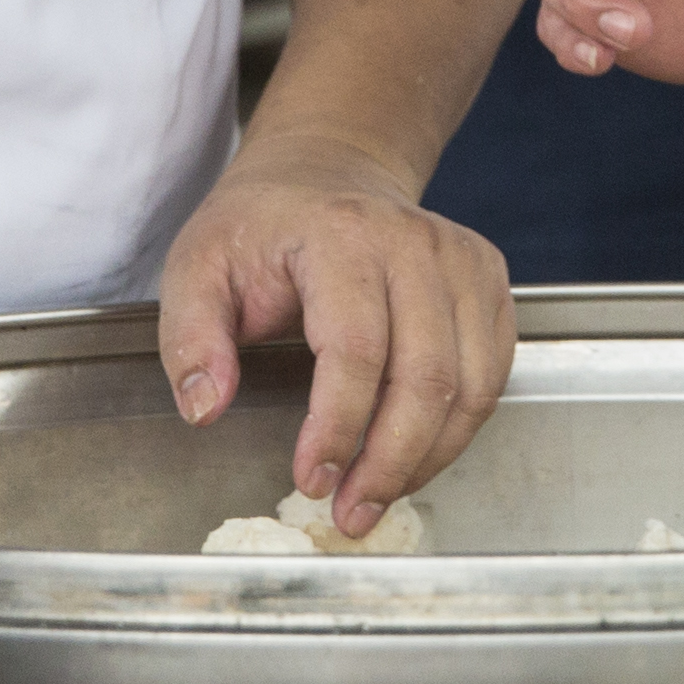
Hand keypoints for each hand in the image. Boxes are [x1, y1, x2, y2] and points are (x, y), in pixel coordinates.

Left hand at [158, 129, 515, 538]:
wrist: (327, 170)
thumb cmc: (261, 227)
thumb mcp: (196, 268)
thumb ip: (191, 340)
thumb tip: (206, 410)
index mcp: (340, 235)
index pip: (355, 348)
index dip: (336, 428)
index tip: (310, 481)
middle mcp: (414, 242)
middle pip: (426, 376)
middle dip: (390, 462)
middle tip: (352, 514)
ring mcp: (462, 259)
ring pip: (471, 385)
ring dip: (429, 457)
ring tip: (379, 495)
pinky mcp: (489, 280)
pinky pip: (492, 373)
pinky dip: (459, 428)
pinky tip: (415, 453)